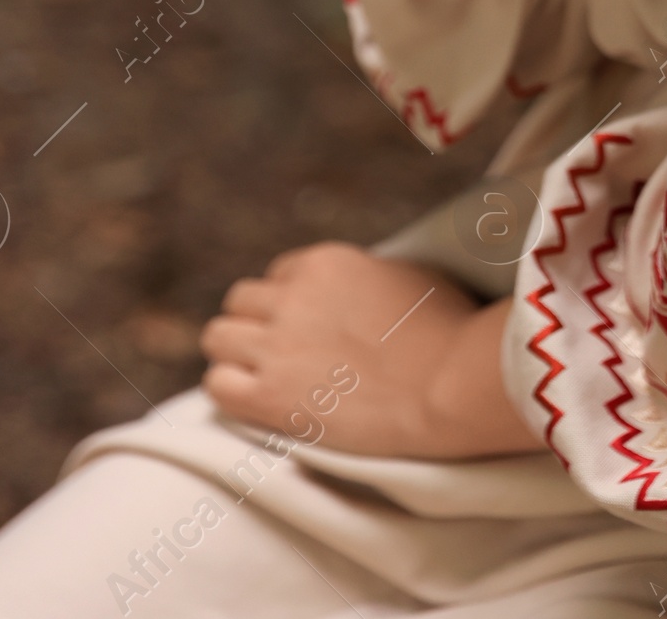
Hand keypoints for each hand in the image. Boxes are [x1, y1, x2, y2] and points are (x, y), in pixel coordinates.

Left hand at [201, 241, 536, 459]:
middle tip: (280, 354)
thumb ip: (370, 273)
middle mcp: (292, 297)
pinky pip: (217, 385)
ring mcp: (278, 346)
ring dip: (236, 356)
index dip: (289, 303)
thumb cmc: (448, 330)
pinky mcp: (270, 397)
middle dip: (255, 325)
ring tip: (261, 379)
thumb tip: (365, 281)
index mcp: (323, 263)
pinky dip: (229, 391)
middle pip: (239, 302)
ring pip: (218, 338)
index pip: (277, 276)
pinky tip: (254, 402)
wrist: (449, 383)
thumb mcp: (410, 274)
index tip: (307, 327)